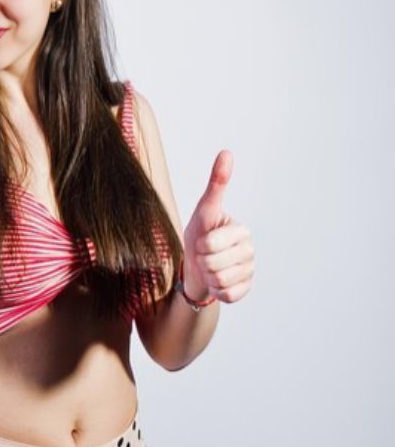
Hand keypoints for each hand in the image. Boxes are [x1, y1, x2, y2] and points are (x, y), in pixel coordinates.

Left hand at [182, 150, 254, 303]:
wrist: (196, 266)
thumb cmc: (199, 234)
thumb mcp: (203, 210)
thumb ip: (216, 184)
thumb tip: (227, 152)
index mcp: (242, 231)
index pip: (211, 243)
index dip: (199, 244)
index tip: (203, 239)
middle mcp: (250, 251)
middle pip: (214, 263)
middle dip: (202, 260)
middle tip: (203, 255)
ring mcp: (250, 271)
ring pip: (220, 279)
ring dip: (207, 276)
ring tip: (209, 267)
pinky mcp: (246, 289)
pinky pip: (227, 295)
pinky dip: (216, 291)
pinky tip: (216, 281)